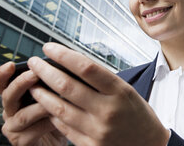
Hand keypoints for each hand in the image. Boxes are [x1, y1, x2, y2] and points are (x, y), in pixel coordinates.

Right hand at [0, 62, 67, 145]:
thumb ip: (53, 84)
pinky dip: (48, 123)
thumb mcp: (54, 97)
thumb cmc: (57, 116)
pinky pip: (33, 131)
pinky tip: (59, 118)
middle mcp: (11, 111)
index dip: (3, 74)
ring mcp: (14, 127)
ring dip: (40, 105)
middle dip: (22, 83)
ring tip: (56, 98)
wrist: (59, 140)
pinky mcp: (21, 141)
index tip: (12, 64)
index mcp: (16, 97)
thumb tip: (64, 66)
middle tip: (35, 74)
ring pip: (22, 115)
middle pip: (8, 96)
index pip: (2, 84)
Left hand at [27, 42, 168, 145]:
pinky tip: (46, 105)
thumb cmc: (137, 114)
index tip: (49, 48)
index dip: (64, 56)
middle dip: (45, 72)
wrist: (149, 145)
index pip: (86, 68)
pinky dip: (53, 114)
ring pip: (60, 108)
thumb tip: (71, 66)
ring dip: (42, 94)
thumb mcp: (125, 91)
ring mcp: (98, 130)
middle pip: (68, 86)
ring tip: (33, 84)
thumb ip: (101, 81)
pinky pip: (64, 127)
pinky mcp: (90, 145)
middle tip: (34, 63)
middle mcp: (108, 110)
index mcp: (119, 91)